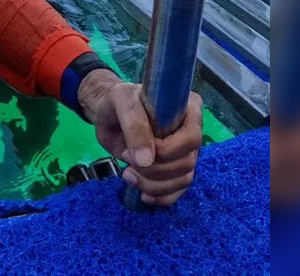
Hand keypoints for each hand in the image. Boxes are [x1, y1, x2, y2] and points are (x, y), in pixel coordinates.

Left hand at [78, 70, 202, 206]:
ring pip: (183, 180)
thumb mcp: (122, 103)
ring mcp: (185, 153)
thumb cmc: (118, 102)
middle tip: (126, 159)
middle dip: (154, 170)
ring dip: (153, 185)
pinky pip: (178, 191)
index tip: (137, 150)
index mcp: (188, 109)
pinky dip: (161, 197)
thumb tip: (146, 161)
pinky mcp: (174, 169)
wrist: (108, 114)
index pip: (191, 139)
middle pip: (186, 164)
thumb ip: (135, 126)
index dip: (166, 151)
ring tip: (127, 174)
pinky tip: (143, 195)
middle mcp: (191, 132)